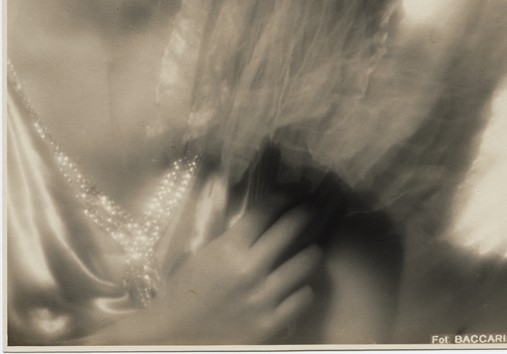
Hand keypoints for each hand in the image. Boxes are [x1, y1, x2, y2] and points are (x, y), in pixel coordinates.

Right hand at [153, 188, 333, 343]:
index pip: (268, 210)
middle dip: (308, 210)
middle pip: (292, 228)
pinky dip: (303, 288)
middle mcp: (250, 269)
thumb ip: (235, 236)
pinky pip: (304, 296)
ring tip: (310, 248)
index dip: (288, 193)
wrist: (174, 337)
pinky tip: (297, 285)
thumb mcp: (204, 253)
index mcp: (229, 248)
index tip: (298, 188)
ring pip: (306, 262)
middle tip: (313, 206)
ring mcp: (263, 298)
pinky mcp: (271, 324)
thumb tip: (265, 215)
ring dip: (310, 251)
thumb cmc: (184, 291)